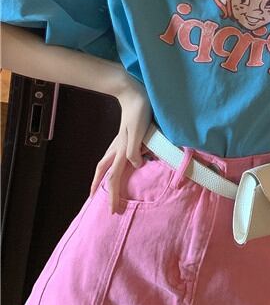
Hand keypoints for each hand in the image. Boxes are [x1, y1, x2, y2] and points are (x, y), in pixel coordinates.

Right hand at [89, 72, 153, 213]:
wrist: (133, 93)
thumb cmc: (139, 111)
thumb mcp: (140, 131)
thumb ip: (135, 149)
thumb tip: (136, 166)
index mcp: (121, 149)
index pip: (114, 177)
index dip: (113, 195)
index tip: (112, 211)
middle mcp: (118, 148)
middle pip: (105, 172)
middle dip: (100, 188)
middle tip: (94, 201)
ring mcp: (119, 142)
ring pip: (106, 164)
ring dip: (103, 178)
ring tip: (101, 187)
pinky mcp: (124, 136)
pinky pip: (114, 156)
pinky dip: (112, 165)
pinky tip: (118, 164)